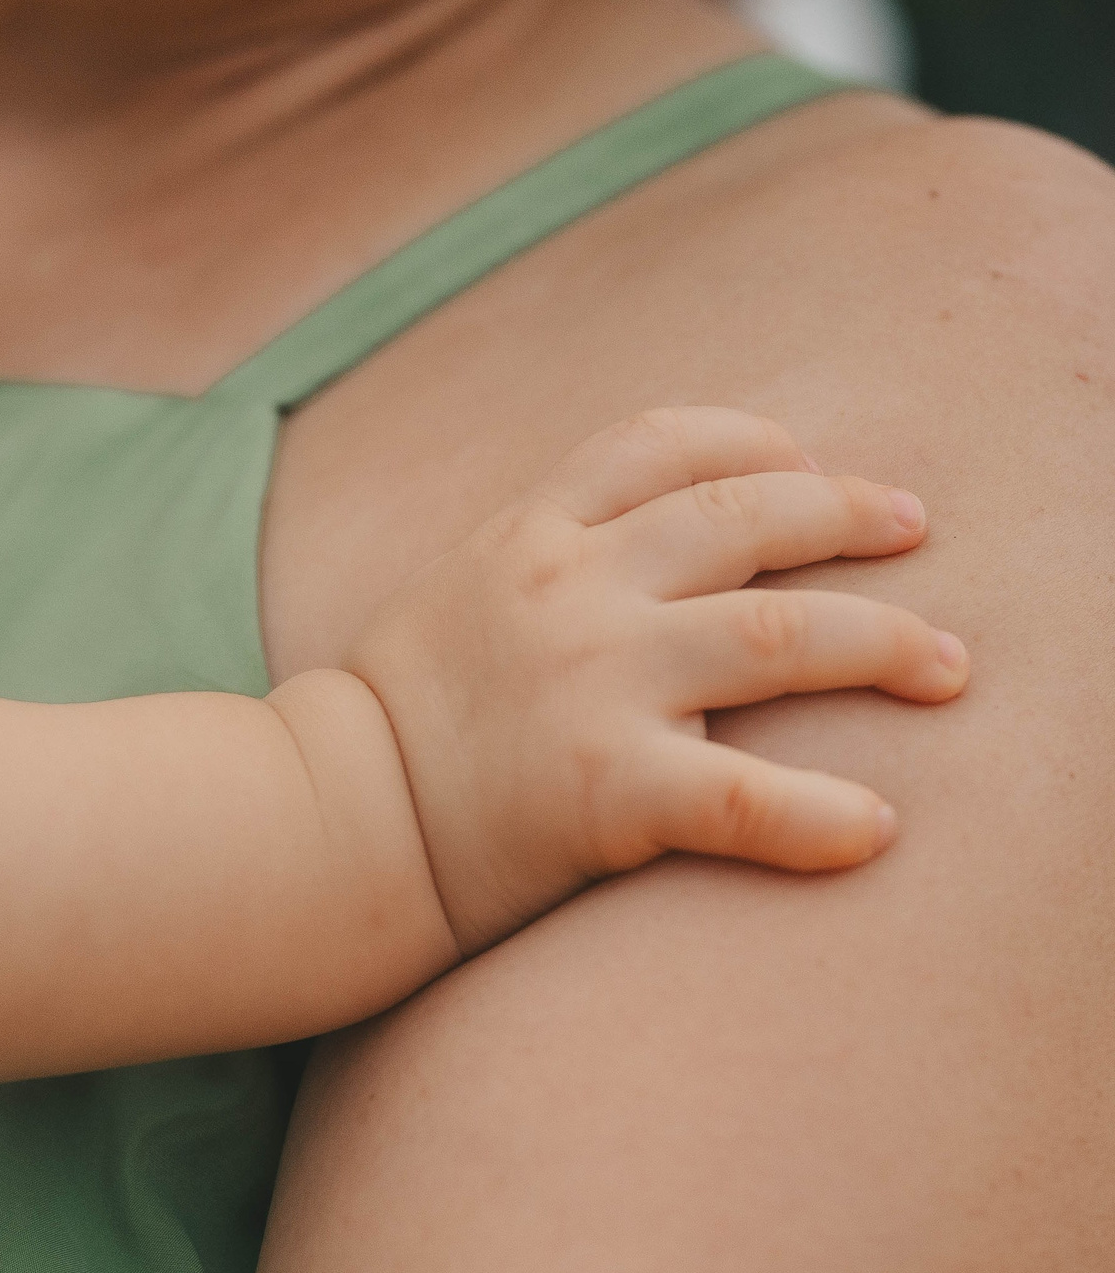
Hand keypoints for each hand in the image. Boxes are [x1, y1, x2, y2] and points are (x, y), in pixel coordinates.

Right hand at [347, 407, 968, 954]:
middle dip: (849, 513)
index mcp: (529, 534)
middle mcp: (571, 588)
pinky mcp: (608, 789)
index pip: (662, 443)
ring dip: (886, 643)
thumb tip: (645, 550)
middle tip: (915, 530)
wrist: (325, 821)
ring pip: (782, 633)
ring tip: (947, 667)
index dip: (756, 442)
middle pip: (747, 517)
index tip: (812, 464)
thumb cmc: (392, 724)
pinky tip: (874, 830)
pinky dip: (823, 816)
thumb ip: (547, 559)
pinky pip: (746, 797)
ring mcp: (594, 683)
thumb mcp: (457, 594)